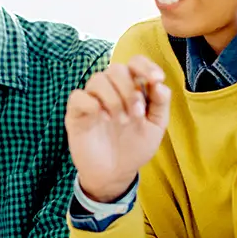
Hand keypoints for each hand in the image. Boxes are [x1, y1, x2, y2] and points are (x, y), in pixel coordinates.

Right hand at [65, 55, 171, 201]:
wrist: (115, 174)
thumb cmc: (134, 147)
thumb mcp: (155, 127)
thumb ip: (160, 104)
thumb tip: (160, 84)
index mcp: (131, 88)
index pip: (135, 63)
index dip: (145, 66)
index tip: (156, 79)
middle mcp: (111, 90)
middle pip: (116, 69)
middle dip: (129, 90)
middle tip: (135, 115)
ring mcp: (92, 100)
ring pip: (98, 79)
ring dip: (113, 99)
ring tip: (120, 121)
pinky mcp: (76, 112)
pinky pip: (78, 96)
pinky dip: (91, 104)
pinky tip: (101, 119)